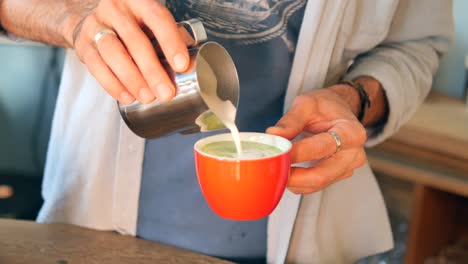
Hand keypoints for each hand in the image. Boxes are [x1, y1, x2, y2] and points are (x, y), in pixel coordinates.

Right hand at [70, 0, 188, 103]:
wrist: (89, 17)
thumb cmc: (131, 22)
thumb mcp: (150, 20)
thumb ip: (170, 36)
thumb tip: (191, 63)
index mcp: (138, 0)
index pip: (157, 18)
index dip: (171, 42)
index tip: (181, 66)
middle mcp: (115, 8)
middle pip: (135, 40)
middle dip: (152, 70)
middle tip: (166, 93)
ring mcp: (95, 24)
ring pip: (113, 53)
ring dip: (132, 79)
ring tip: (147, 97)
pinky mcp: (82, 43)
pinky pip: (96, 66)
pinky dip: (113, 84)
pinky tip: (127, 97)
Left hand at [267, 87, 366, 193]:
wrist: (339, 111)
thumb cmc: (325, 106)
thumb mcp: (307, 104)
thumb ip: (290, 120)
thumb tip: (273, 134)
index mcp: (350, 132)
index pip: (322, 148)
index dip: (298, 153)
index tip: (278, 154)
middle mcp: (353, 154)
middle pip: (322, 175)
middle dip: (294, 176)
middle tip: (273, 171)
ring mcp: (347, 168)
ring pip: (318, 184)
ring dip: (294, 181)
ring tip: (275, 171)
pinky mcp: (337, 176)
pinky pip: (316, 185)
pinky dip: (298, 183)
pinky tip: (285, 173)